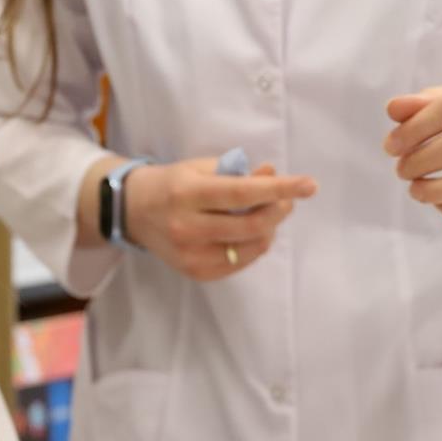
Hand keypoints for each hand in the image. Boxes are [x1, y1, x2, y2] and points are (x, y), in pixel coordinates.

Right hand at [124, 158, 316, 280]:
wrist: (133, 212)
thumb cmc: (172, 184)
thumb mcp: (200, 168)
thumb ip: (237, 172)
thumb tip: (273, 175)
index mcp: (187, 194)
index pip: (242, 193)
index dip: (280, 189)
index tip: (309, 185)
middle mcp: (187, 227)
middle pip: (251, 226)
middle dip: (279, 211)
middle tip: (287, 201)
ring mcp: (190, 255)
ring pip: (250, 247)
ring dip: (269, 230)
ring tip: (267, 215)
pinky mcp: (195, 272)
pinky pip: (239, 263)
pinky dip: (253, 246)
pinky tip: (249, 233)